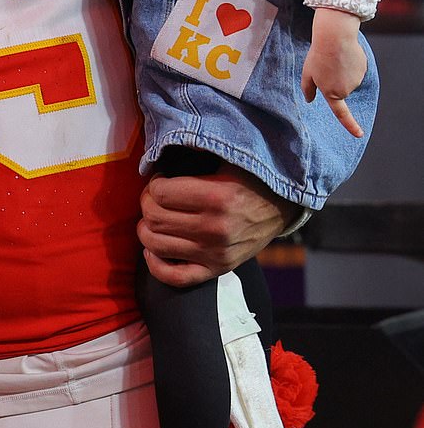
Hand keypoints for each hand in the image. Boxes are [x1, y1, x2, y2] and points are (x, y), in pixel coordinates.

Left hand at [139, 163, 296, 287]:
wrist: (281, 208)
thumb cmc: (251, 179)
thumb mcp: (228, 158)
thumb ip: (196, 151)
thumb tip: (161, 150)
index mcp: (217, 197)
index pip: (160, 193)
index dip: (154, 183)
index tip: (162, 179)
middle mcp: (214, 229)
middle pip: (155, 218)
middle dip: (147, 203)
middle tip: (156, 196)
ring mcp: (214, 254)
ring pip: (156, 245)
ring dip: (146, 228)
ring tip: (156, 217)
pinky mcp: (216, 270)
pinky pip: (175, 277)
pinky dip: (155, 264)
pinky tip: (153, 248)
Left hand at [302, 7, 366, 137]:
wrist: (335, 38)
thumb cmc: (318, 56)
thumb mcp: (307, 73)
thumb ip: (308, 89)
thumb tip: (309, 100)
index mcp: (332, 93)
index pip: (341, 114)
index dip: (350, 125)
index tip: (359, 134)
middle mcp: (346, 89)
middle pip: (340, 88)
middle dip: (333, 78)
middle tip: (325, 64)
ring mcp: (357, 79)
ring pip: (348, 77)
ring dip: (341, 70)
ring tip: (334, 57)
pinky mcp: (363, 68)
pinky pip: (355, 68)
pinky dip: (349, 62)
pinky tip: (343, 53)